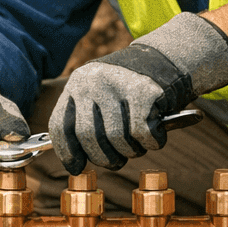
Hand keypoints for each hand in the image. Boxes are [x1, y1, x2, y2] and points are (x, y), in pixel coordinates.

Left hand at [51, 12, 227, 173]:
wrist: (167, 59)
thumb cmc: (130, 90)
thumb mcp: (100, 95)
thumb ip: (86, 121)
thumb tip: (73, 164)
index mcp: (77, 83)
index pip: (60, 126)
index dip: (67, 153)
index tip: (77, 167)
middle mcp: (93, 81)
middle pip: (88, 137)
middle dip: (105, 158)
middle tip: (117, 160)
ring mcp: (118, 84)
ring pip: (117, 139)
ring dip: (132, 151)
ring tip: (138, 143)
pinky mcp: (144, 91)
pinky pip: (142, 133)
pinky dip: (152, 142)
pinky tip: (156, 134)